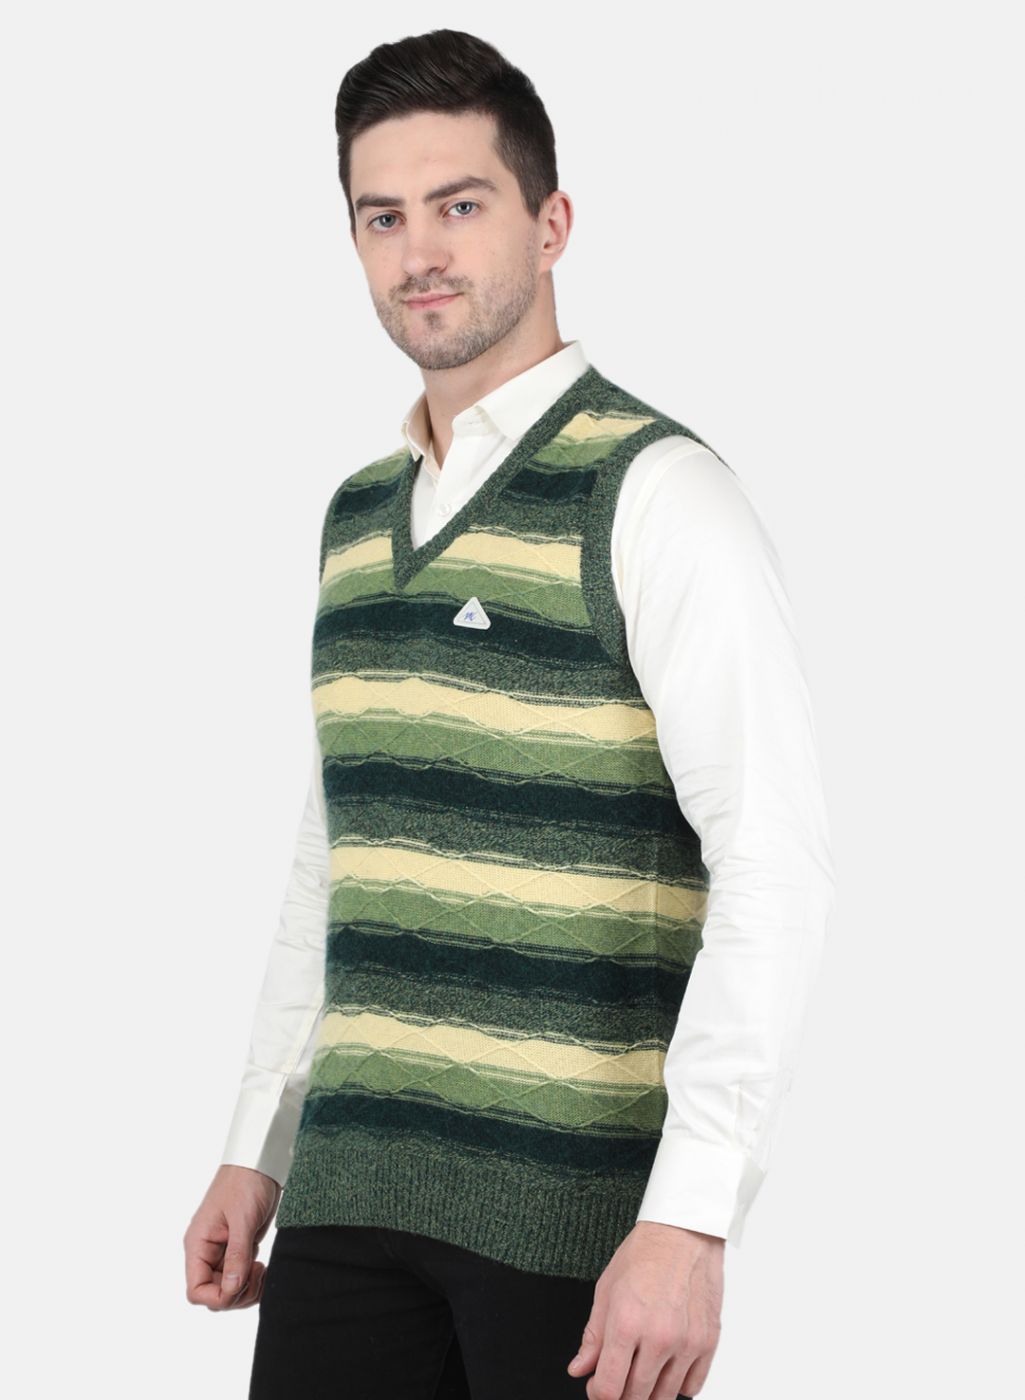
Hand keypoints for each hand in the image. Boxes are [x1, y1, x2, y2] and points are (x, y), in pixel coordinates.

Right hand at [183, 1163, 281, 1310]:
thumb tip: (231, 1288)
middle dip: (237, 1294)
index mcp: (198, 1245)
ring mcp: (222, 1252)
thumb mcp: (242, 1219)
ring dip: (247, 1289)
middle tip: (258, 1273)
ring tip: (263, 1270)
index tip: (242, 1284)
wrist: (259, 1162)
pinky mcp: (237, 1249)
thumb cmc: (245, 1183)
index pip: (196, 1290)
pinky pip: (240, 1277)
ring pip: (228, 1289)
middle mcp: (206, 1252)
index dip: (218, 1297)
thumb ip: (237, 1255)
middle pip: (213, 1294)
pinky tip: (263, 1268)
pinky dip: (252, 1280)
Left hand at [566, 1220, 723, 1398]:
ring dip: (649, 1393)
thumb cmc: (645, 1254)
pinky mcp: (709, 1342)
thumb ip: (593, 1337)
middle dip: (621, 1395)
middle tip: (617, 1378)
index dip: (598, 1394)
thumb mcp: (606, 1290)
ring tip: (640, 1373)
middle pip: (636, 1397)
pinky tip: (666, 1369)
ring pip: (664, 1396)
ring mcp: (687, 1343)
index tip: (597, 1386)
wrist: (684, 1231)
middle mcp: (658, 1338)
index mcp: (626, 1324)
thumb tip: (581, 1369)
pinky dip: (677, 1385)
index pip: (609, 1389)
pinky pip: (692, 1386)